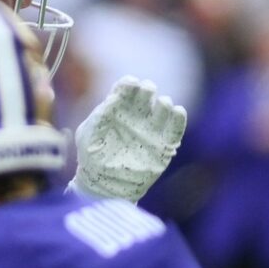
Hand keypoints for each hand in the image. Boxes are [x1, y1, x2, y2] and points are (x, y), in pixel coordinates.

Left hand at [73, 76, 188, 203]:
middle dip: (148, 89)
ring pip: (163, 108)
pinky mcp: (164, 146)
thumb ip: (99, 118)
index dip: (130, 84)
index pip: (126, 89)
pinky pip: (175, 129)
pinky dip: (179, 119)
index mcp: (117, 109)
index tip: (131, 83)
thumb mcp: (89, 136)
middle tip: (147, 90)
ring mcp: (151, 130)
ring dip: (164, 102)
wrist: (104, 184)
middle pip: (146, 94)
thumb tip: (112, 100)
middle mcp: (136, 116)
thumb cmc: (92, 158)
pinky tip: (177, 111)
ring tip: (162, 103)